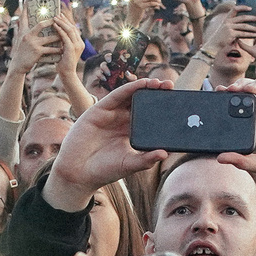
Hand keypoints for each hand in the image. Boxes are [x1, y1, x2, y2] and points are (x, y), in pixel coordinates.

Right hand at [39, 78, 167, 209]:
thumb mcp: (129, 164)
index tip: (176, 103)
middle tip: (171, 86)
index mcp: (131, 132)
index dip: (161, 108)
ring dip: (144, 87)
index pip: (148, 115)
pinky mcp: (99, 110)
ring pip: (130, 96)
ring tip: (159, 83)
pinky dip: (130, 88)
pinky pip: (116, 96)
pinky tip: (142, 83)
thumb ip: (146, 159)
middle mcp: (122, 120)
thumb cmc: (104, 170)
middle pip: (141, 102)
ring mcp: (111, 114)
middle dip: (155, 93)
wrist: (78, 172)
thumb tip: (165, 153)